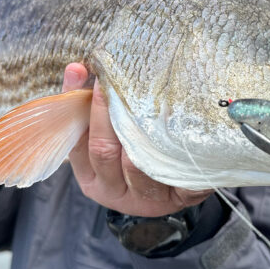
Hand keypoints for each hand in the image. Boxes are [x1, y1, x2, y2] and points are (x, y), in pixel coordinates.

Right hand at [62, 63, 210, 216]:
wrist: (164, 191)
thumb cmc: (126, 153)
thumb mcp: (100, 135)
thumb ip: (84, 104)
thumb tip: (77, 68)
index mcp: (91, 177)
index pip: (81, 146)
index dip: (89, 111)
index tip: (101, 79)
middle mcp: (114, 192)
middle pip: (106, 152)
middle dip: (112, 114)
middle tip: (125, 82)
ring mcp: (145, 199)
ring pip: (142, 165)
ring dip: (147, 132)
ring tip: (158, 99)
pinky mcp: (177, 200)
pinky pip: (180, 181)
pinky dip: (185, 158)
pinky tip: (192, 136)